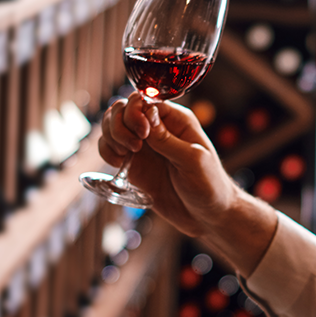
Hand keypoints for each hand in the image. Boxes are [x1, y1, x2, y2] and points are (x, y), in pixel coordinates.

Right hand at [98, 92, 239, 238]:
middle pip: (123, 109)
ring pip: (112, 125)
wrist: (206, 216)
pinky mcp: (134, 164)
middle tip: (133, 148)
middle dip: (119, 124)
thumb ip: (168, 139)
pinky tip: (117, 163)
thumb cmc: (209, 185)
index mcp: (176, 120)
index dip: (136, 113)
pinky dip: (106, 151)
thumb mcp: (193, 160)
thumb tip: (148, 113)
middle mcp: (157, 128)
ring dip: (110, 135)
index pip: (145, 100)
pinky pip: (109, 148)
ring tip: (125, 155)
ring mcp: (143, 146)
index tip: (143, 135)